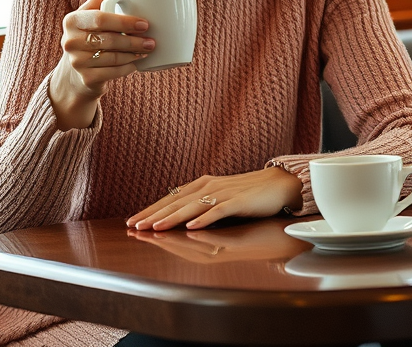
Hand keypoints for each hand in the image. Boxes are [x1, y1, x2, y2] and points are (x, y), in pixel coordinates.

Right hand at [49, 0, 155, 129]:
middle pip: (109, 39)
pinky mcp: (86, 79)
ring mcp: (76, 62)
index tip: (145, 23)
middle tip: (152, 41)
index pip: (101, 19)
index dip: (125, 22)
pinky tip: (137, 64)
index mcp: (72, 21)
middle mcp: (69, 41)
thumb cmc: (87, 36)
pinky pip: (113, 73)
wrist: (74, 72)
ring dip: (134, 55)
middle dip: (134, 40)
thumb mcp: (89, 15)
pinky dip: (128, 68)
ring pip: (113, 58)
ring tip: (147, 50)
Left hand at [126, 167, 303, 230]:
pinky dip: (204, 219)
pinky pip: (218, 211)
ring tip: (155, 228)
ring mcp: (224, 193)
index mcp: (202, 184)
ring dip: (172, 217)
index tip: (132, 221)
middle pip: (176, 202)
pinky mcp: (239, 201)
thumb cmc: (248, 193)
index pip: (171, 198)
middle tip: (134, 226)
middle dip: (154, 215)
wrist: (279, 184)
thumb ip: (200, 204)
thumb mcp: (219, 197)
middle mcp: (209, 186)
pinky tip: (191, 227)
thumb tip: (178, 217)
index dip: (151, 209)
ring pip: (192, 206)